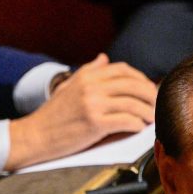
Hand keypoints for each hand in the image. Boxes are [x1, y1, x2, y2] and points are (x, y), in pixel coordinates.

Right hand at [6, 54, 156, 170]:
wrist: (35, 135)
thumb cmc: (54, 114)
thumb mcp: (69, 86)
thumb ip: (88, 71)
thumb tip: (104, 58)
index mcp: (87, 76)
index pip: (122, 70)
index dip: (140, 78)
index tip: (148, 89)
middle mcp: (91, 86)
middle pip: (132, 85)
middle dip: (150, 94)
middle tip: (156, 105)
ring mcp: (93, 104)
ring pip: (132, 103)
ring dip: (147, 112)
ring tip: (151, 119)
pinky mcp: (95, 123)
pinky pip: (126, 121)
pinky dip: (137, 125)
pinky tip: (139, 128)